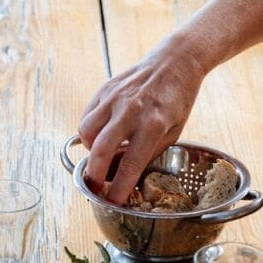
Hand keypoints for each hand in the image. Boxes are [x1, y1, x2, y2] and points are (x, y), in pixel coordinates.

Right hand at [78, 39, 205, 203]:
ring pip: (85, 132)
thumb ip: (147, 153)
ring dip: (89, 151)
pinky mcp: (105, 89)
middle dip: (94, 176)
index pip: (130, 165)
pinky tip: (101, 135)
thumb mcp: (172, 132)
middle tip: (95, 188)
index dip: (119, 188)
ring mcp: (115, 98)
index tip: (114, 202)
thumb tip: (122, 173)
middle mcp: (130, 110)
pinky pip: (87, 116)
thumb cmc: (177, 100)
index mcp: (153, 124)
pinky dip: (89, 132)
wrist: (174, 61)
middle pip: (99, 151)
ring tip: (100, 156)